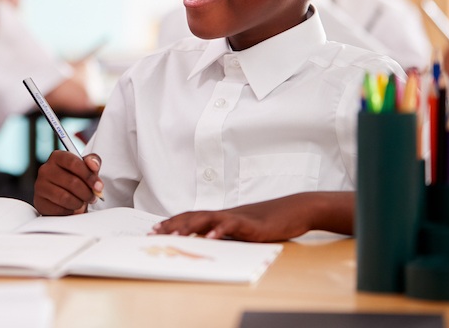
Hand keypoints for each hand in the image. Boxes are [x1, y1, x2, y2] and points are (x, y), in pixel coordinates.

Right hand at [33, 150, 102, 214]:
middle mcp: (45, 169)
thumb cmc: (74, 179)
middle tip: (92, 197)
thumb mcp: (85, 168)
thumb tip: (94, 164)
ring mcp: (40, 185)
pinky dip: (69, 211)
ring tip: (82, 203)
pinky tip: (70, 207)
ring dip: (79, 203)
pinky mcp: (39, 201)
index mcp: (57, 157)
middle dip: (87, 193)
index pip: (74, 163)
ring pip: (66, 198)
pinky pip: (59, 210)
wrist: (59, 196)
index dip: (89, 175)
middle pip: (72, 182)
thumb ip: (93, 162)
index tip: (98, 186)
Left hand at [151, 192, 353, 241]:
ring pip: (208, 219)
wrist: (295, 208)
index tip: (156, 228)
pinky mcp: (251, 224)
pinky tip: (209, 238)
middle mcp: (226, 214)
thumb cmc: (270, 220)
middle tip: (154, 233)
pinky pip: (232, 226)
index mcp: (222, 216)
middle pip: (194, 217)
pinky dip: (219, 231)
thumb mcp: (244, 228)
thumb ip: (227, 232)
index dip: (173, 222)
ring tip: (173, 235)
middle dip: (173, 225)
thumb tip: (209, 240)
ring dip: (189, 227)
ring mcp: (237, 217)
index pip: (192, 217)